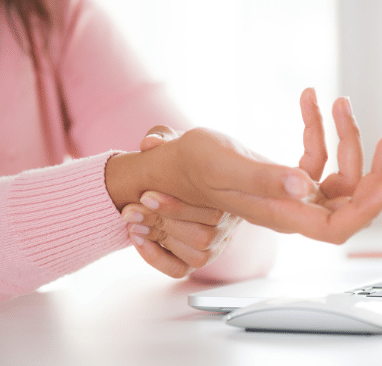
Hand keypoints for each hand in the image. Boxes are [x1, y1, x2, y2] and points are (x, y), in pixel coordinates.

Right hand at [105, 88, 381, 244]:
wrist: (173, 164)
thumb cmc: (189, 168)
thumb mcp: (223, 167)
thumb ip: (264, 179)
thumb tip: (304, 187)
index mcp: (283, 215)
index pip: (337, 227)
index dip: (368, 211)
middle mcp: (294, 209)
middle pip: (352, 202)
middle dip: (375, 170)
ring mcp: (294, 194)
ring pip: (341, 176)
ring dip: (347, 139)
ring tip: (338, 102)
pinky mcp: (289, 178)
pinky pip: (317, 156)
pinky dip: (318, 128)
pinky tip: (309, 99)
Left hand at [121, 127, 240, 277]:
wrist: (173, 181)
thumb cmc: (180, 162)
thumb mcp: (174, 143)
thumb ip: (163, 137)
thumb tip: (149, 143)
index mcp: (226, 194)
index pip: (212, 210)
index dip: (175, 206)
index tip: (145, 195)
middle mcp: (227, 221)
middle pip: (203, 236)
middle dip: (160, 222)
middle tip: (129, 211)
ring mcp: (215, 243)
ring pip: (197, 254)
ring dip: (159, 239)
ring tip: (132, 224)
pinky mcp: (198, 258)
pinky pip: (182, 269)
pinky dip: (158, 259)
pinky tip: (140, 241)